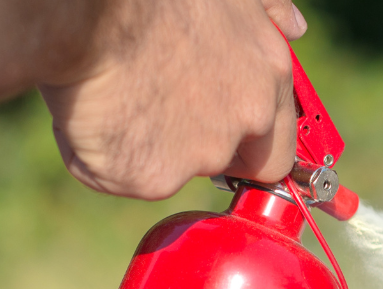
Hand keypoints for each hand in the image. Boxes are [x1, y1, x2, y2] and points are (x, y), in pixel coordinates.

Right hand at [38, 0, 308, 199]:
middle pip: (228, 163)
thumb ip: (268, 14)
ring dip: (142, 145)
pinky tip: (89, 111)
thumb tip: (293, 26)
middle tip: (157, 118)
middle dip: (198, 151)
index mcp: (268, 74)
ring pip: (166, 168)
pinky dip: (98, 153)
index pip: (278, 143)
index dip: (248, 143)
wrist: (92, 12)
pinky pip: (117, 175)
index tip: (225, 136)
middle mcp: (245, 121)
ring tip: (113, 93)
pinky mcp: (151, 177)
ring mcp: (200, 154)